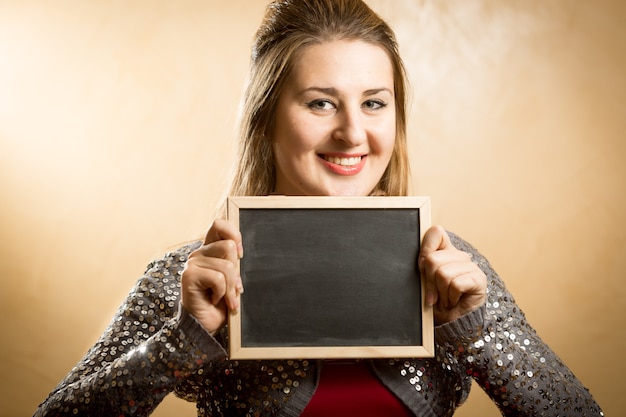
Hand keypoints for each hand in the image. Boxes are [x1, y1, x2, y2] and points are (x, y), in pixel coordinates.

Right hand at [181, 219, 243, 333]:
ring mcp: (192, 263)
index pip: (219, 224)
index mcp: (209, 250)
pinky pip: (218, 278)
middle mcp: (198, 253)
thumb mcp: (231, 278)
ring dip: (230, 287)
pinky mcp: (189, 275)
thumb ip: (233, 261)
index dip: (234, 234)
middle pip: (228, 246)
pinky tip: (213, 299)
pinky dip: (222, 293)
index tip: (240, 254)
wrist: (206, 325)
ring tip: (224, 298)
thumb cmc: (220, 302)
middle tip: (232, 288)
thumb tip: (239, 248)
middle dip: (236, 272)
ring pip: (227, 266)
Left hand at [418, 225, 485, 324]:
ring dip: (440, 292)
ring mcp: (471, 266)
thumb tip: (423, 260)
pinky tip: (453, 301)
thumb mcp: (425, 281)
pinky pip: (455, 284)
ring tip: (444, 298)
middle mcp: (459, 256)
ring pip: (443, 273)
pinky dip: (450, 297)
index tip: (422, 267)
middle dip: (429, 281)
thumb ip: (424, 267)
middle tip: (434, 293)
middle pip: (433, 259)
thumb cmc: (437, 301)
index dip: (425, 248)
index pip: (436, 232)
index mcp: (445, 251)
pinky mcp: (479, 279)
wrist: (452, 323)